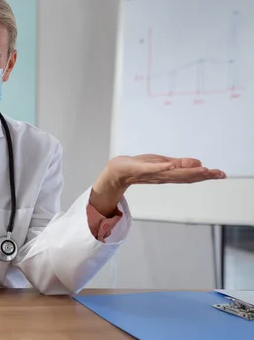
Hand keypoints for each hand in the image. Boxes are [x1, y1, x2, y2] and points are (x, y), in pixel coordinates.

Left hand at [90, 154, 224, 216]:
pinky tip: (170, 165)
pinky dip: (160, 168)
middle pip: (184, 177)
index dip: (205, 175)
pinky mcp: (140, 169)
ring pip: (171, 173)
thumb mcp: (162, 163)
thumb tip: (198, 164)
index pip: (189, 175)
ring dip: (186, 172)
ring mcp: (151, 173)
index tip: (221, 174)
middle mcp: (162, 176)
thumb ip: (179, 164)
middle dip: (201, 175)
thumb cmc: (140, 166)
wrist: (118, 171)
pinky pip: (151, 168)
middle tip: (217, 174)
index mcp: (168, 174)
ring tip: (202, 170)